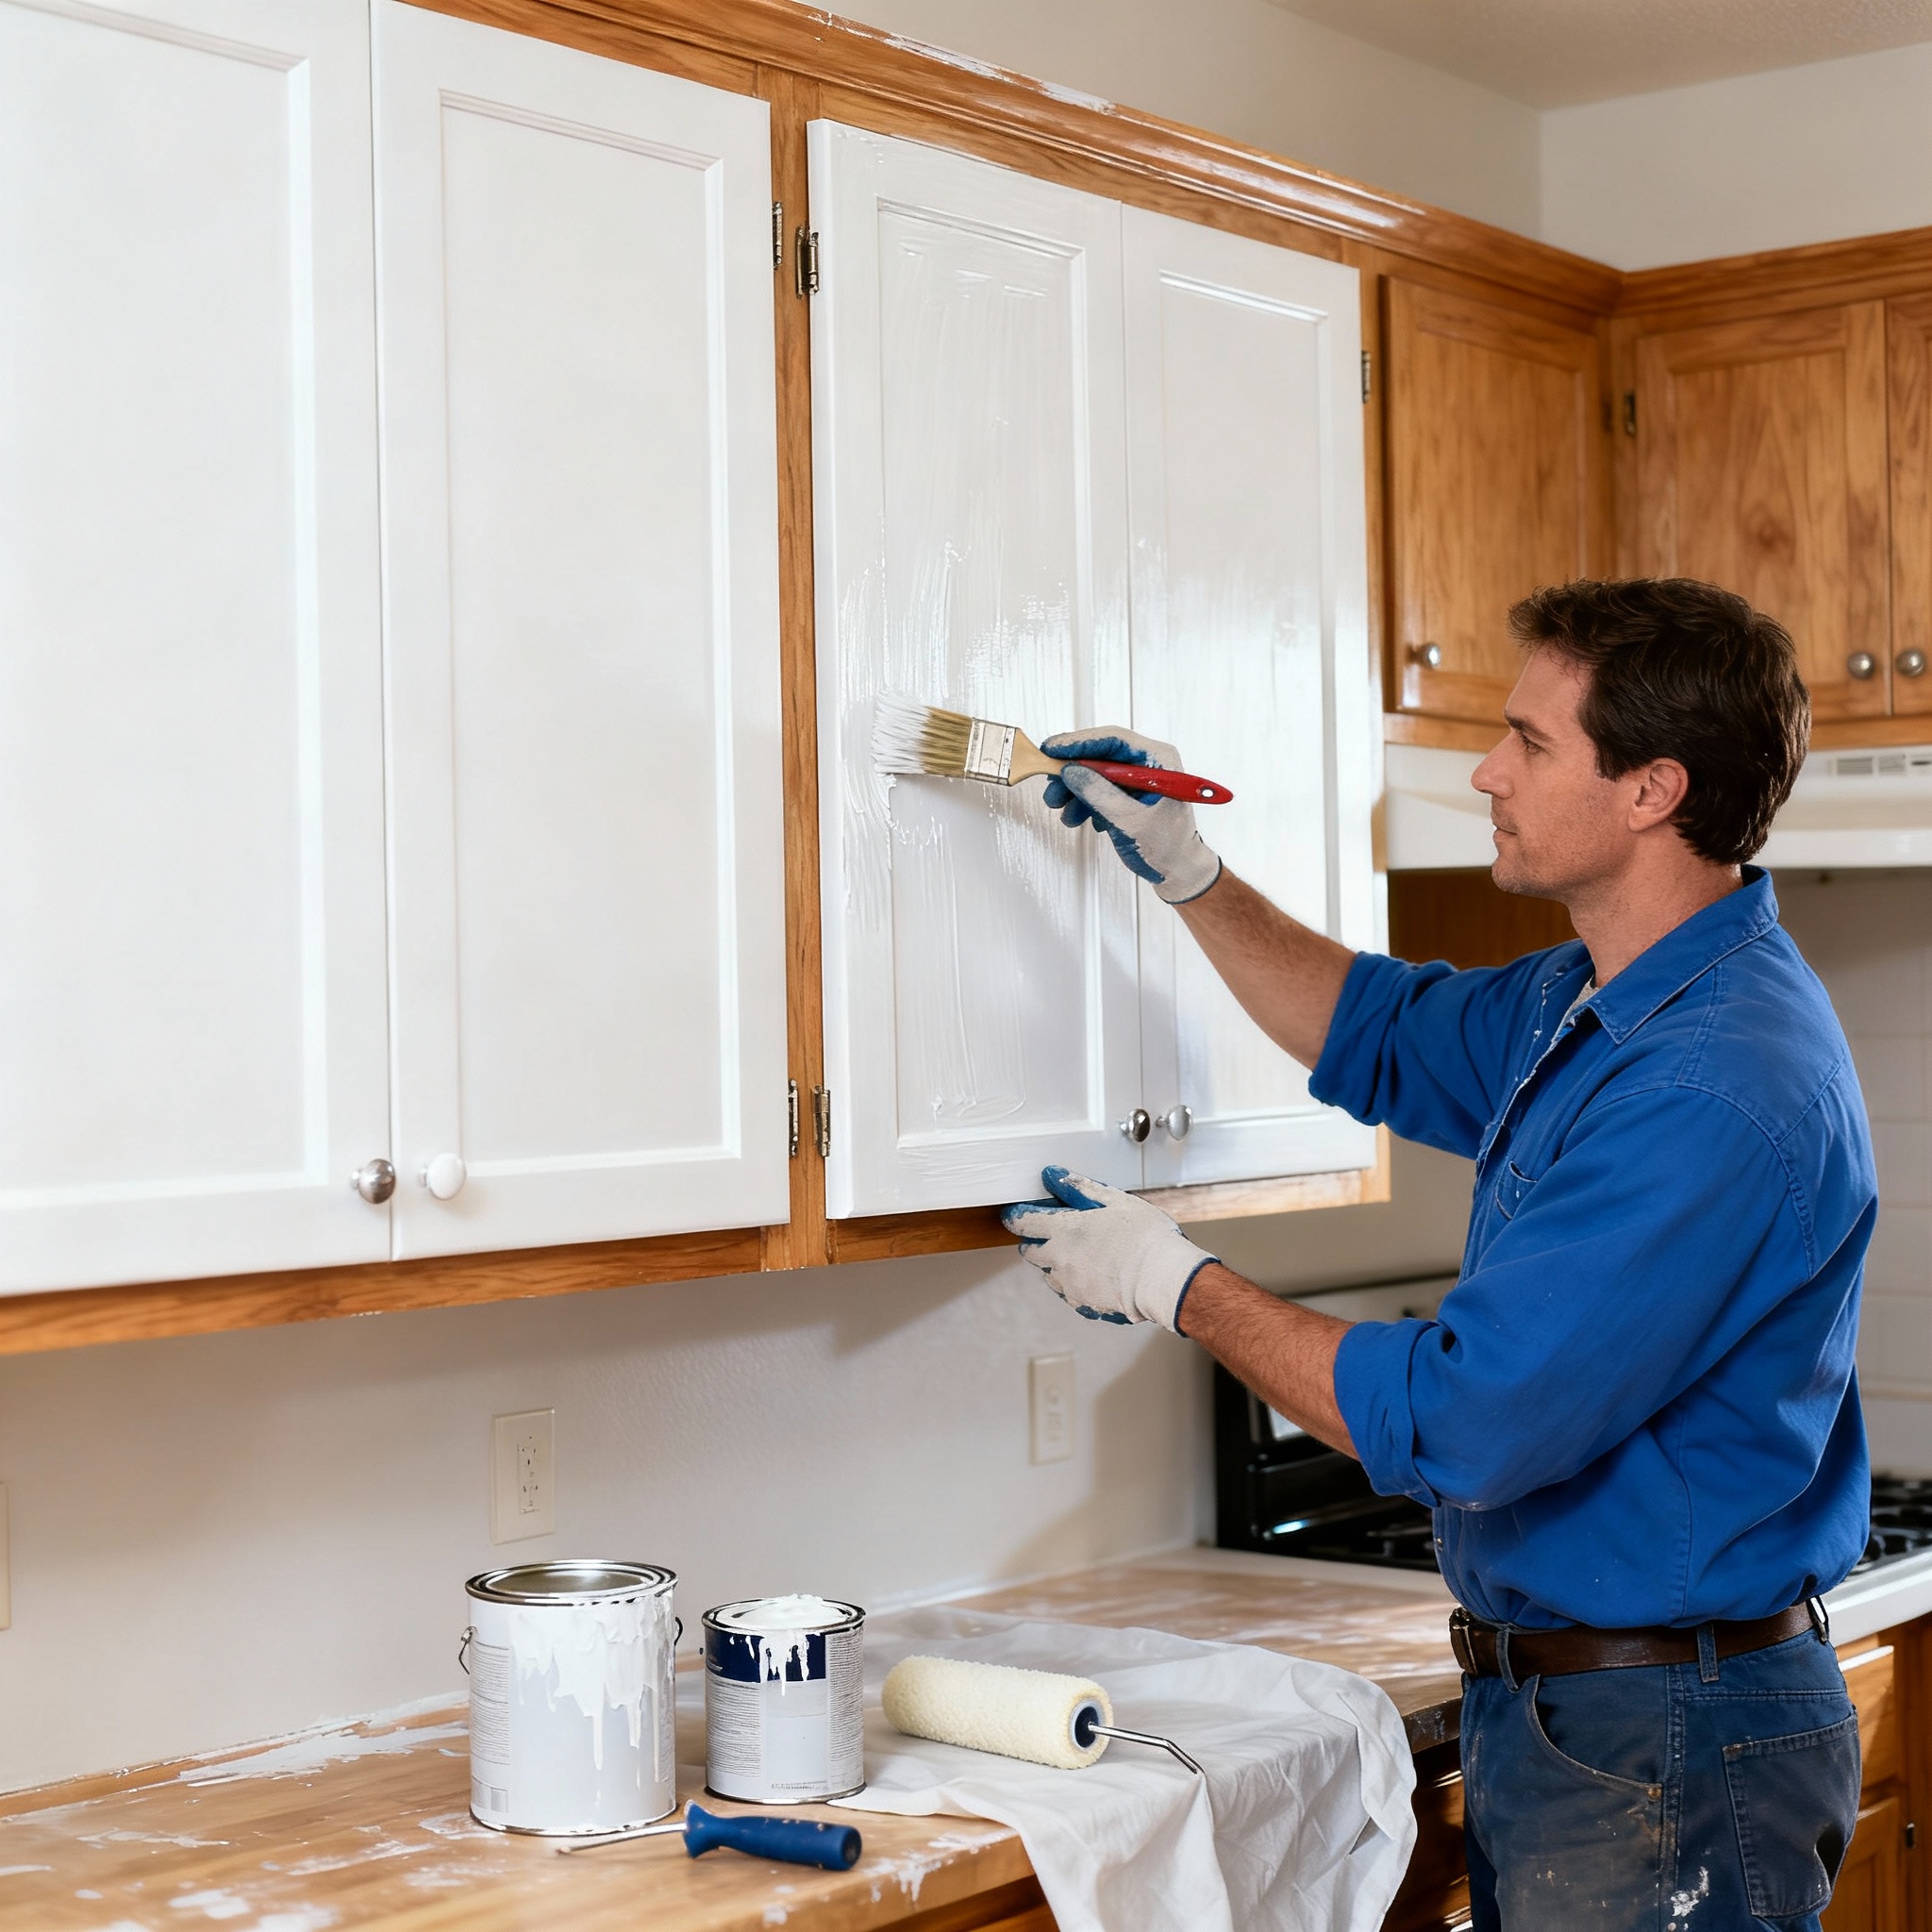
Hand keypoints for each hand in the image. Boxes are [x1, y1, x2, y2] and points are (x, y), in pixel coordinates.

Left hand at [1001, 1166, 1217, 1332]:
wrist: (1165, 1279)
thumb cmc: (1146, 1236)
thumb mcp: (1114, 1200)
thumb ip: (1078, 1188)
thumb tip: (1052, 1176)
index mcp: (1064, 1231)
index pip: (1023, 1223)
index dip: (1016, 1216)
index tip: (1015, 1213)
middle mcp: (1060, 1260)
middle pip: (1030, 1251)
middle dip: (1036, 1240)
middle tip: (1056, 1232)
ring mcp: (1070, 1286)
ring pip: (1049, 1274)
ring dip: (1056, 1263)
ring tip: (1084, 1254)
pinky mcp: (1084, 1305)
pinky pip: (1069, 1293)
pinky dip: (1075, 1283)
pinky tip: (1096, 1275)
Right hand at [1039, 729, 1221, 905]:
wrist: (1178, 871)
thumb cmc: (1168, 847)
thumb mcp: (1130, 820)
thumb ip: (1100, 794)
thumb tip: (1071, 772)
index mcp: (1158, 760)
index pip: (1114, 740)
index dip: (1079, 743)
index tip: (1052, 749)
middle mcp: (1148, 764)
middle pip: (1101, 755)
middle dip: (1072, 772)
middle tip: (1052, 788)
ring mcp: (1137, 778)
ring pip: (1096, 773)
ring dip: (1075, 791)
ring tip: (1065, 811)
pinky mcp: (1128, 793)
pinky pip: (1100, 788)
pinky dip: (1085, 802)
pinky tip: (1081, 817)